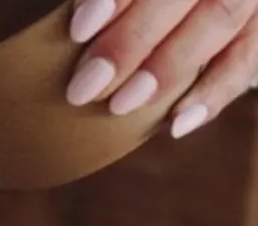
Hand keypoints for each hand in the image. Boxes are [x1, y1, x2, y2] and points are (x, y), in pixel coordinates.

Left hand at [65, 0, 257, 137]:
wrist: (189, 7)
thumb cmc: (140, 5)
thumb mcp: (126, 0)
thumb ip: (102, 4)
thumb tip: (73, 36)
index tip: (78, 31)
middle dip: (131, 41)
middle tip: (84, 88)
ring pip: (220, 20)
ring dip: (167, 69)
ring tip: (120, 106)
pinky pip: (245, 60)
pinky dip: (211, 95)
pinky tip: (174, 125)